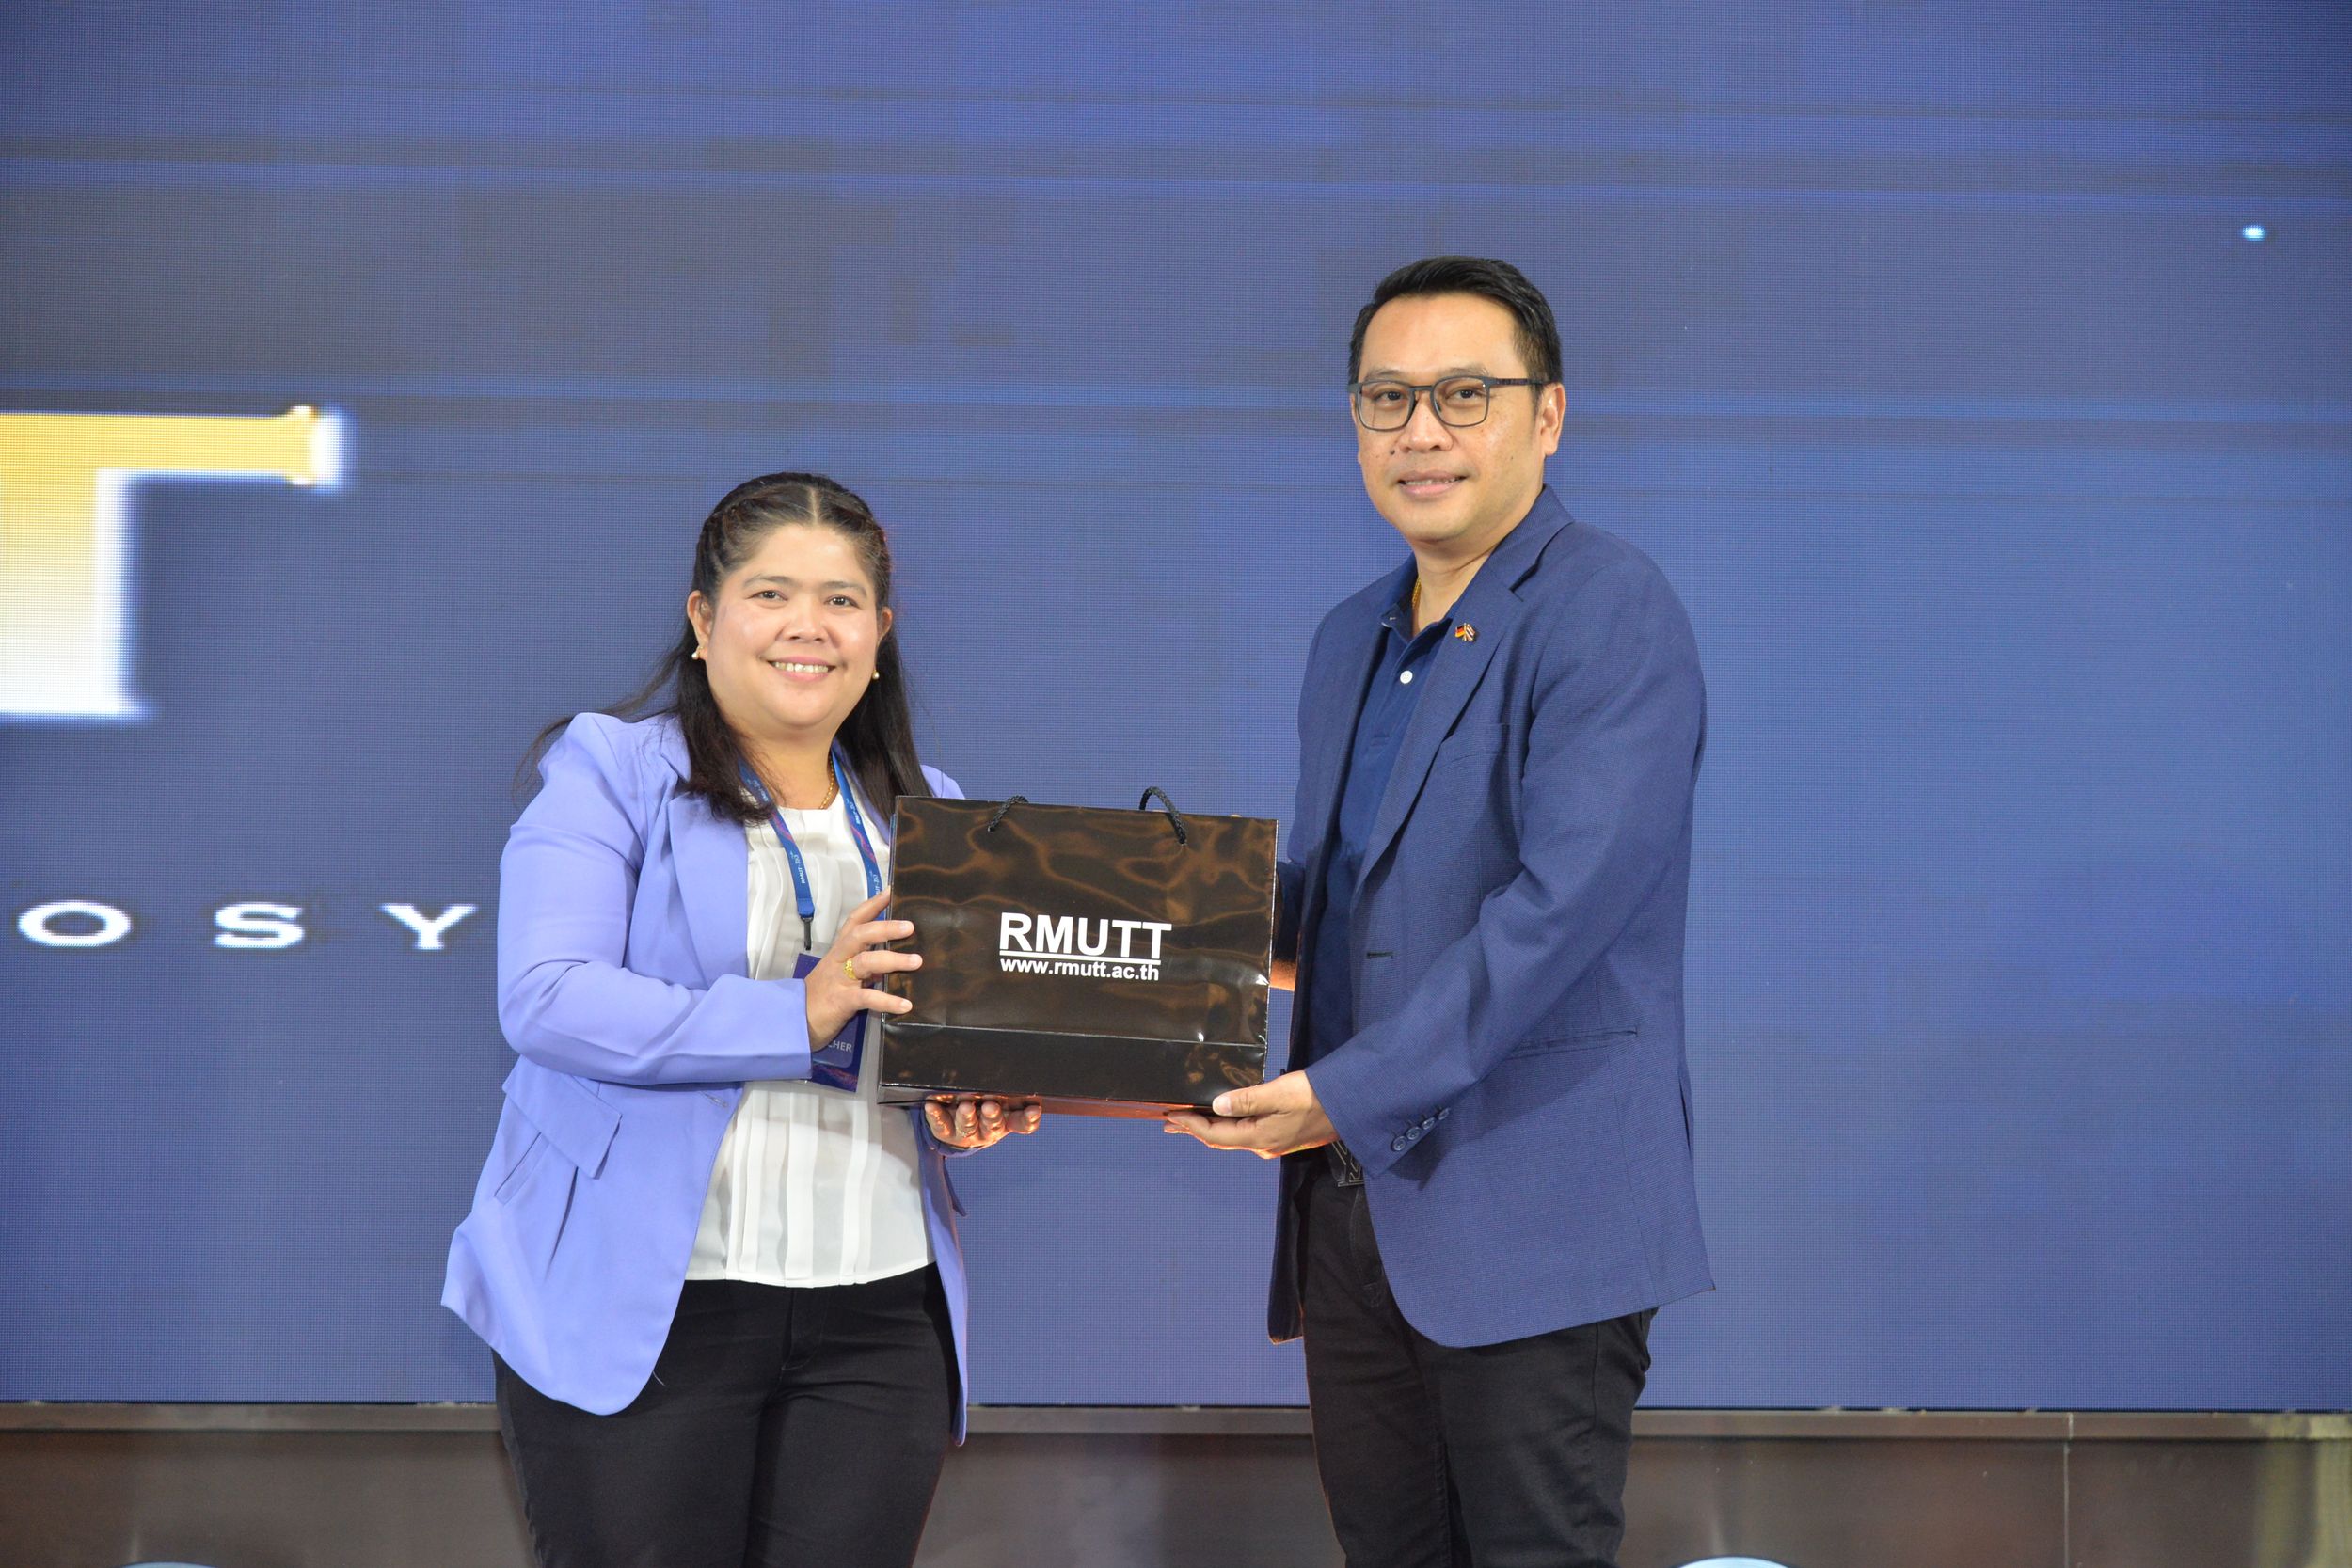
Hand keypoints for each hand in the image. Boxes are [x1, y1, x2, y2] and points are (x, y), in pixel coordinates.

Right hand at [805, 888, 917, 1051]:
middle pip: (860, 935)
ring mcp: (839, 979)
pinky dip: (887, 1001)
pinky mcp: (841, 1001)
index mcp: (839, 951)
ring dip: (892, 960)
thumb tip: (893, 961)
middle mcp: (839, 960)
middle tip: (910, 927)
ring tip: (917, 961)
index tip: (890, 891)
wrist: (794, 1022)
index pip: (855, 921)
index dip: (872, 905)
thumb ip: (866, 967)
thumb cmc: (821, 997)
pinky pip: (867, 998)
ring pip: (865, 962)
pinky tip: (905, 1005)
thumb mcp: (842, 976)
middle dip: (885, 928)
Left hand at [925, 1095, 1043, 1150]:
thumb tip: (1011, 1053)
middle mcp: (990, 1129)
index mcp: (1008, 1119)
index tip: (1033, 1109)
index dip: (1030, 1118)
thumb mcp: (1001, 1097)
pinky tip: (931, 1106)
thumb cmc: (986, 1103)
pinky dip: (936, 1115)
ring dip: (967, 1117)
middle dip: (992, 1116)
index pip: (1023, 1123)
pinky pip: (941, 1125)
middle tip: (990, 1106)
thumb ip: (1006, 1084)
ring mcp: (968, 1133)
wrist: (960, 1127)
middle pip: (994, 1125)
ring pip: (969, 1126)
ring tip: (964, 1106)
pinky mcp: (947, 1132)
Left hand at [1162, 1070, 1332, 1158]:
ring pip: (1232, 1138)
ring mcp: (1274, 1143)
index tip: (1170, 1115)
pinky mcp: (1282, 1136)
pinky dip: (1227, 1127)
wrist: (1351, 1106)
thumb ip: (1247, 1100)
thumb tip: (1216, 1105)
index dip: (1189, 1125)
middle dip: (1193, 1130)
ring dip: (1209, 1129)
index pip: (1214, 1134)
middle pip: (1220, 1140)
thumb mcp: (1280, 1093)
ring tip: (1190, 1121)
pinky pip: (1245, 1134)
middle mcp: (1263, 1146)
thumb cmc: (1317, 1096)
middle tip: (1170, 1122)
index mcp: (1259, 1137)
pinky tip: (1225, 1118)